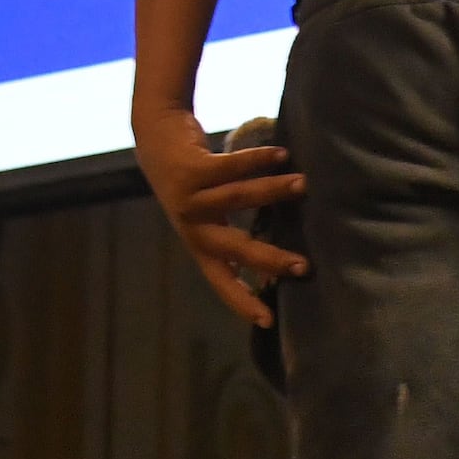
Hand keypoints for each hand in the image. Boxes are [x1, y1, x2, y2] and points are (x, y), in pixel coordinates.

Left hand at [135, 108, 302, 330]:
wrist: (155, 137)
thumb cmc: (193, 179)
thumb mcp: (208, 211)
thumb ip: (233, 228)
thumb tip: (276, 252)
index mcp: (198, 241)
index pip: (221, 279)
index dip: (242, 301)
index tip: (267, 321)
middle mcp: (192, 225)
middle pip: (234, 247)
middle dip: (269, 258)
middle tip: (303, 266)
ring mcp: (189, 197)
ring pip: (236, 197)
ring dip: (273, 191)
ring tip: (303, 185)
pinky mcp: (190, 169)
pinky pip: (230, 166)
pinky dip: (258, 159)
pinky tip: (282, 155)